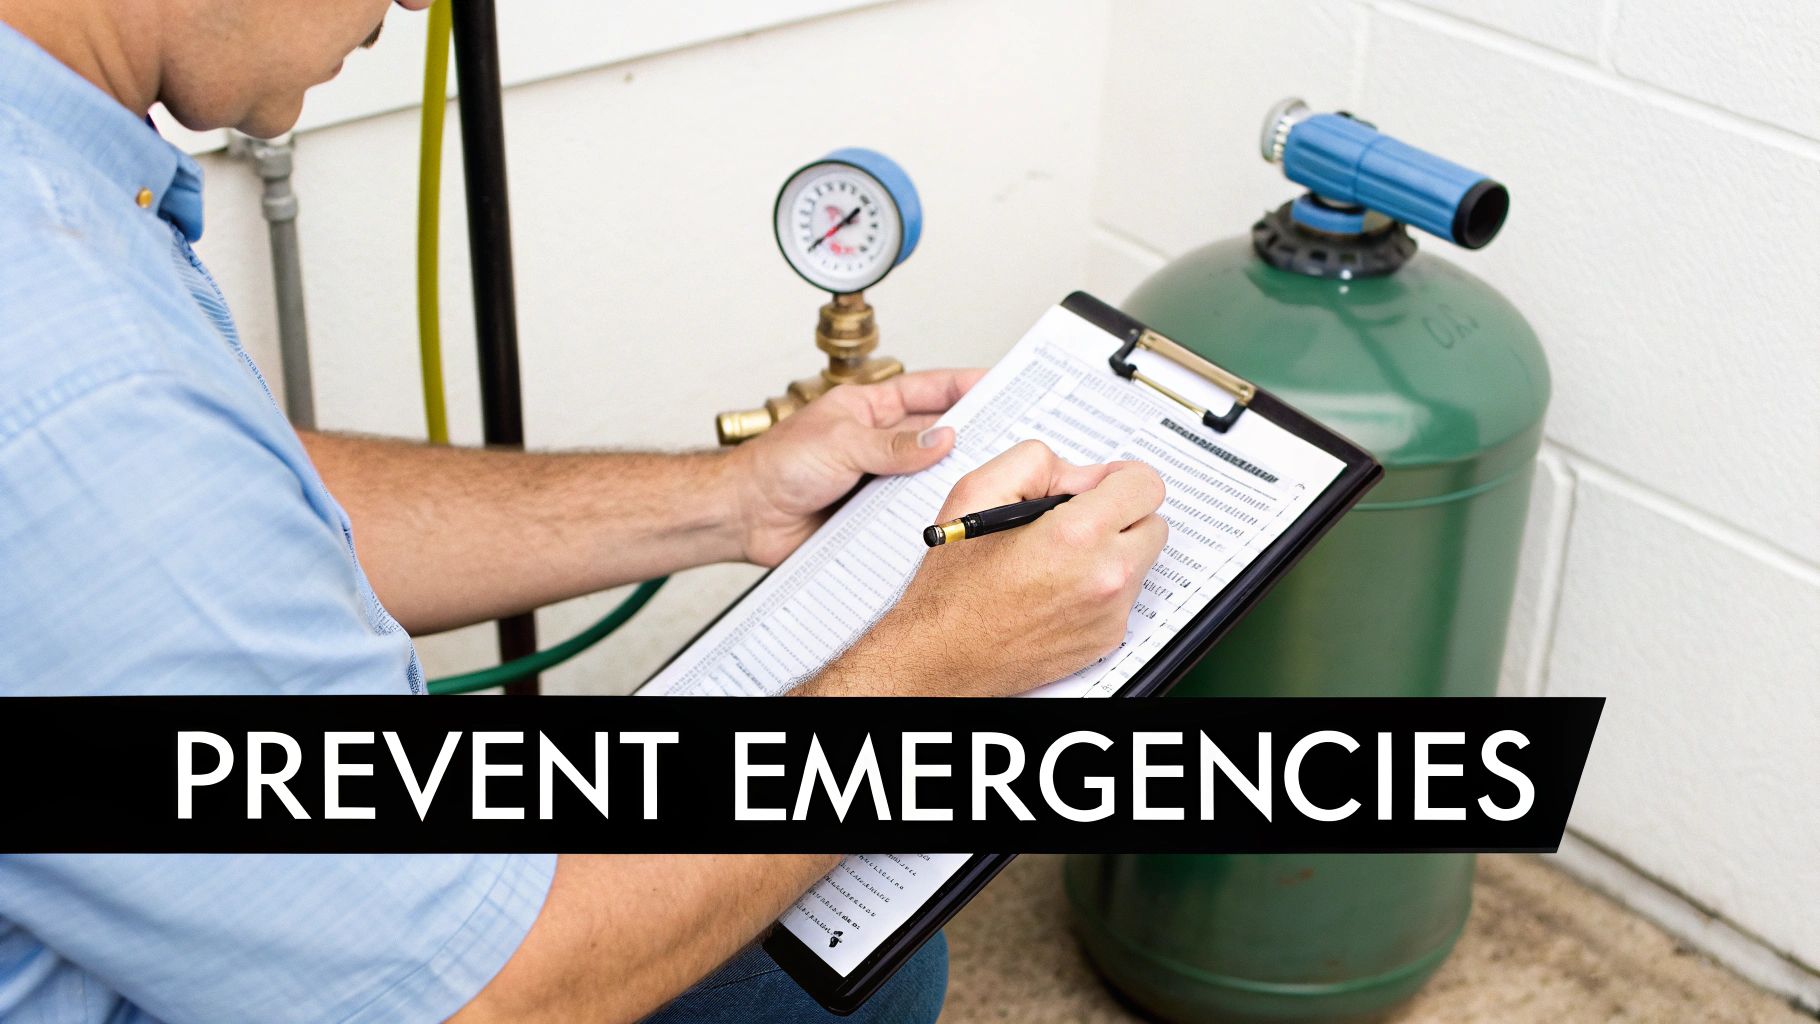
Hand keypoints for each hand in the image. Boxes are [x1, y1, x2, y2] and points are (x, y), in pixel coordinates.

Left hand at [727, 368, 985, 565]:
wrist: (745, 516)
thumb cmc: (775, 466)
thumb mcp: (840, 443)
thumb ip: (893, 444)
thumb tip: (943, 439)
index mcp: (870, 410)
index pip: (929, 390)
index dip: (966, 385)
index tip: (1002, 384)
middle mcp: (879, 443)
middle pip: (937, 436)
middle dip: (972, 436)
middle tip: (1012, 439)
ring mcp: (879, 480)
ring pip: (929, 478)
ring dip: (951, 482)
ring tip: (990, 482)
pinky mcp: (874, 516)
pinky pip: (911, 514)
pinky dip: (929, 517)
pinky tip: (950, 520)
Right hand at [809, 440, 1167, 696]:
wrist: (944, 653)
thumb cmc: (955, 586)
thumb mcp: (978, 492)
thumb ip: (1038, 462)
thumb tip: (1083, 475)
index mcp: (1077, 535)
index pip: (1146, 485)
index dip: (1120, 478)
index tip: (1100, 487)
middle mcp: (1104, 576)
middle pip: (1153, 523)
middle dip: (1121, 515)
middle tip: (1078, 521)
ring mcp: (1110, 612)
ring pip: (1141, 561)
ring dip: (1112, 552)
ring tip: (1059, 559)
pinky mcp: (1106, 639)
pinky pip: (1124, 598)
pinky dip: (1101, 587)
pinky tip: (1057, 588)